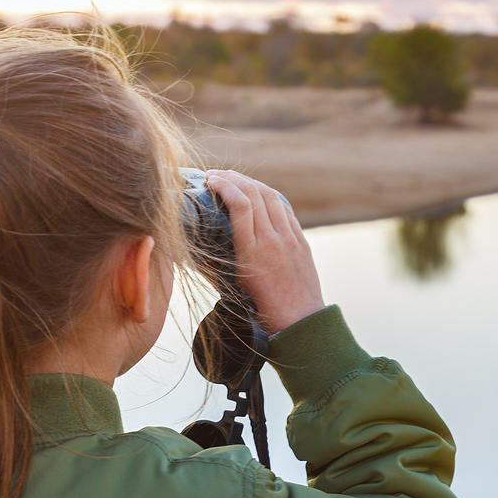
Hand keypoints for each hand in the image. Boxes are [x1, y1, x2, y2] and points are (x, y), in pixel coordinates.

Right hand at [206, 171, 325, 333]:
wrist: (300, 323)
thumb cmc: (261, 310)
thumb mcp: (233, 286)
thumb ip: (216, 262)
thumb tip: (196, 245)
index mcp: (252, 250)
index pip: (240, 203)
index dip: (224, 185)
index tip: (210, 179)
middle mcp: (272, 239)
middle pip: (254, 193)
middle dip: (234, 178)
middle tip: (217, 175)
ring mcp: (290, 238)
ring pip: (272, 197)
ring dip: (252, 183)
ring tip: (236, 179)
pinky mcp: (302, 241)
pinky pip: (285, 209)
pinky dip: (269, 196)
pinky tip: (259, 195)